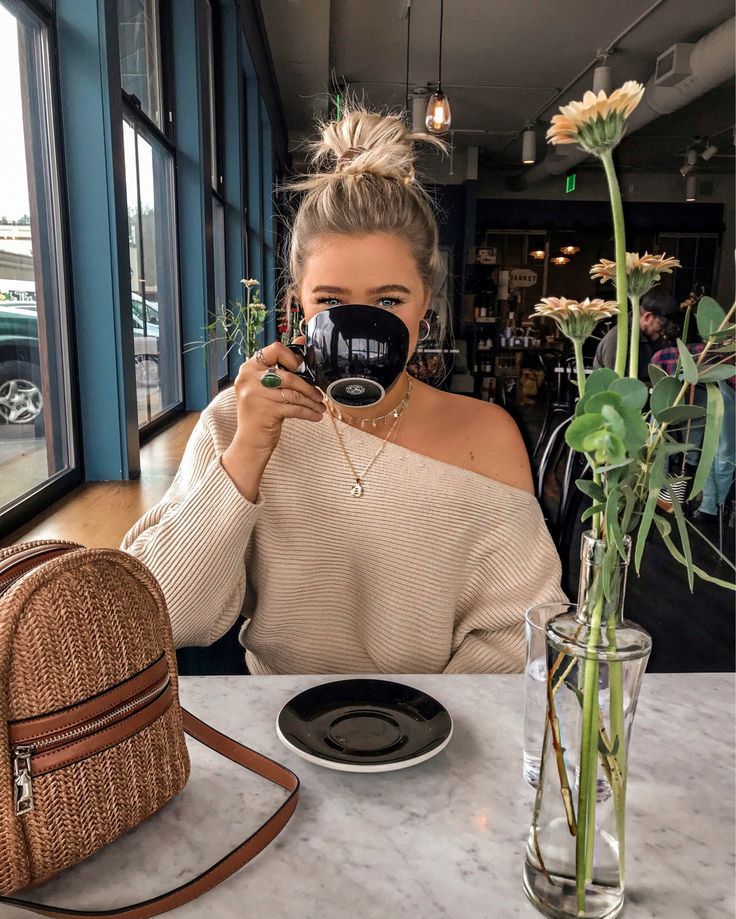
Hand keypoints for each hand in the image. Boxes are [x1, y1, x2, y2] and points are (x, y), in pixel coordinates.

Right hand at [227, 340, 325, 464]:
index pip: (275, 349)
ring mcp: (255, 394)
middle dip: (308, 386)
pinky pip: (295, 408)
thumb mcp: (265, 387)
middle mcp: (249, 378)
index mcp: (249, 368)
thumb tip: (300, 342)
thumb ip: (280, 366)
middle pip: (288, 374)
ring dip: (311, 401)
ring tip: (320, 406)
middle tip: (318, 394)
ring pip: (294, 393)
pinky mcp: (265, 410)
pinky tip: (316, 416)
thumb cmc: (261, 412)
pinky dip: (308, 412)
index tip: (303, 368)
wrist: (250, 442)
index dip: (292, 358)